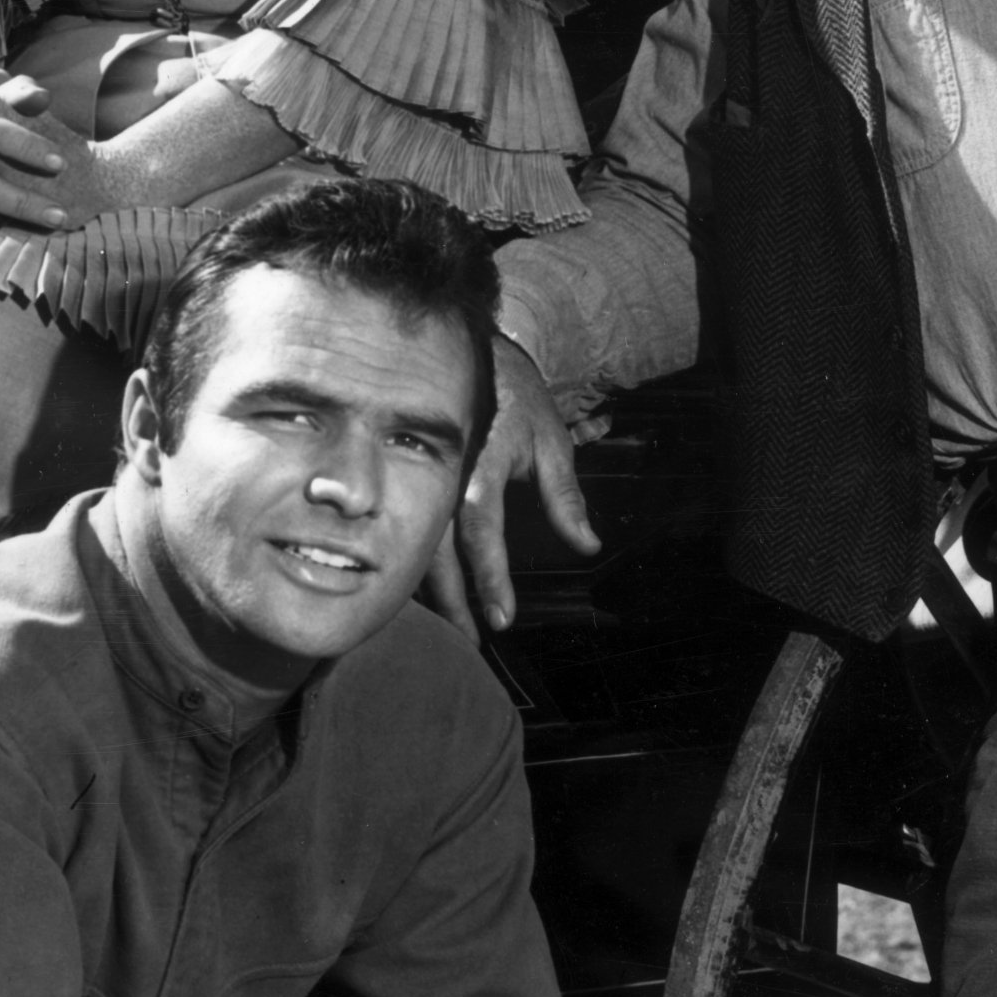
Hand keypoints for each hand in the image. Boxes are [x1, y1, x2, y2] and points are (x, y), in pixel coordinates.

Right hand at [435, 334, 595, 636]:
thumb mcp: (551, 441)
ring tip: (452, 629)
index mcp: (478, 464)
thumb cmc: (518, 399)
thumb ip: (565, 495)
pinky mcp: (412, 481)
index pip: (480, 528)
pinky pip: (410, 530)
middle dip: (452, 601)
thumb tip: (587, 544)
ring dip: (431, 591)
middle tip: (470, 642)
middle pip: (436, 549)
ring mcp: (421, 478)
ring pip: (416, 544)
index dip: (489, 575)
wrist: (471, 354)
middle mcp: (442, 476)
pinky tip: (427, 594)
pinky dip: (417, 565)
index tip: (501, 617)